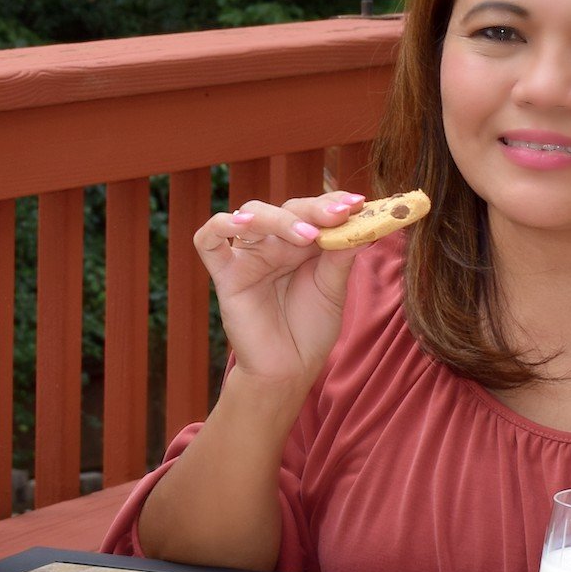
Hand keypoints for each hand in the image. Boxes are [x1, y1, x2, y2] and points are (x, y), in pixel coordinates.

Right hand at [193, 192, 367, 395]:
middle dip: (314, 209)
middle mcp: (274, 243)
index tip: (359, 203)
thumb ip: (340, 257)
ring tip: (307, 235)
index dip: (333, 201)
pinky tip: (241, 224)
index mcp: (302, 243)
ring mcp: (248, 256)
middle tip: (339, 215)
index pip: (314, 209)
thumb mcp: (333, 290)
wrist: (288, 370)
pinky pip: (208, 240)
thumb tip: (362, 225)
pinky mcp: (225, 274)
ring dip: (280, 218)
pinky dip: (221, 225)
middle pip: (287, 207)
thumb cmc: (310, 330)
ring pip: (253, 214)